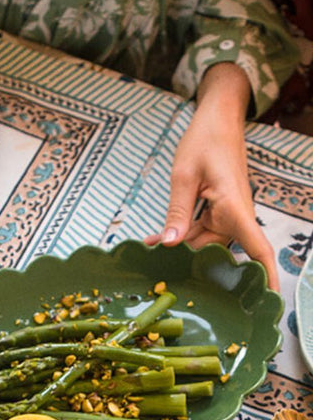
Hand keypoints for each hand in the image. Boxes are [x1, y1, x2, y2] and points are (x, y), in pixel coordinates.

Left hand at [145, 63, 278, 290]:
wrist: (216, 119)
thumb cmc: (206, 140)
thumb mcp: (184, 174)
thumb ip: (177, 210)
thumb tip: (169, 244)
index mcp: (235, 208)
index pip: (258, 248)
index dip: (267, 276)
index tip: (270, 300)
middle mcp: (235, 215)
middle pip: (218, 252)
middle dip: (193, 267)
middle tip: (163, 280)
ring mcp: (226, 214)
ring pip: (204, 244)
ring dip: (179, 250)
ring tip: (149, 254)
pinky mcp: (217, 211)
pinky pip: (198, 231)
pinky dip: (178, 237)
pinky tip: (154, 241)